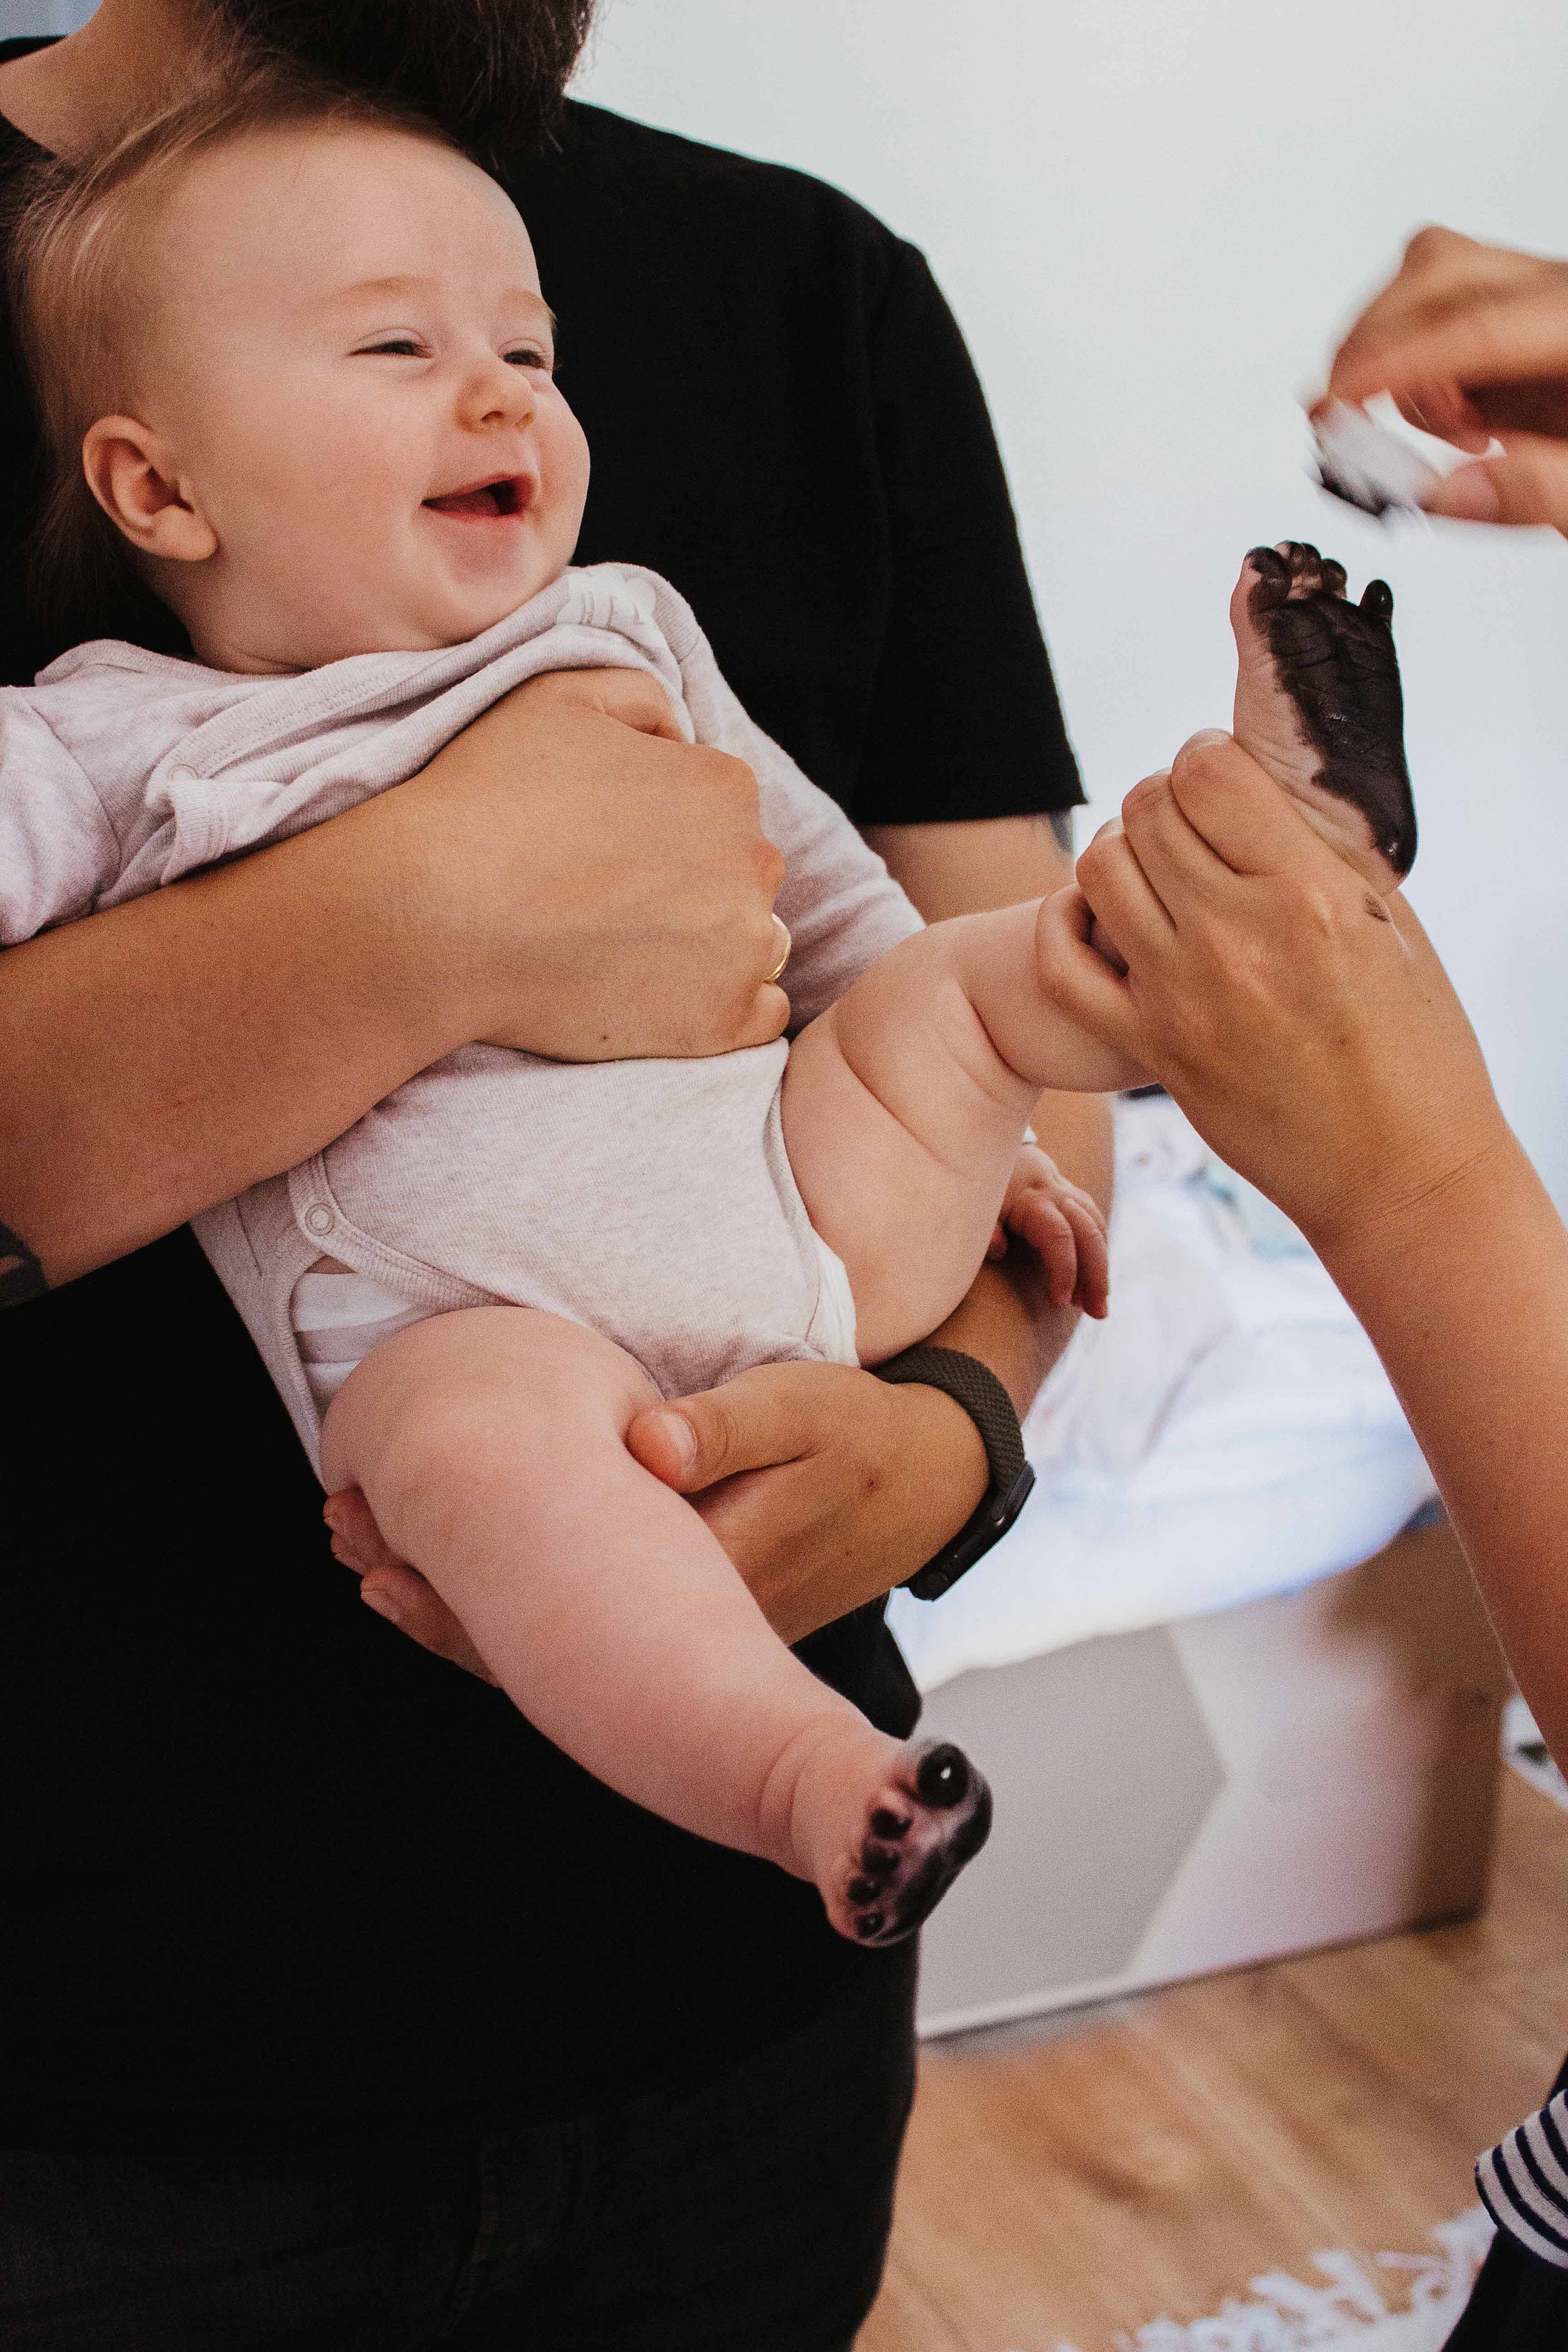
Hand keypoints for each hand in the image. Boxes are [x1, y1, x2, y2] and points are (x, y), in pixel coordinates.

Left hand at [328, 1355, 992, 1666]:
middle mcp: (693, 1627)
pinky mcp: (692, 1620)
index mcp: (712, 1573)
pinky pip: (586, 1627)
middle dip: (432, 1593)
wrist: (932, 1482)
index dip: (456, 1581)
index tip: (373, 1531)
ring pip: (554, 1641)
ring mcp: (692, 1635)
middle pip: (539, 1637)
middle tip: (341, 1532)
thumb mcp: (805, 1407)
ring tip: (363, 1551)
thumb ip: (726, 1427)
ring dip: (460, 1599)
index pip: (562, 1599)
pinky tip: (448, 1565)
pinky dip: (509, 1602)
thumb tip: (641, 1447)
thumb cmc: (860, 1432)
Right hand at [409, 665, 789, 1059]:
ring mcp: (743, 946)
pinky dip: (724, 1008)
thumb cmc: (484, 799)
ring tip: (626, 951)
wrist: (434, 916)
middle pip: (742, 874)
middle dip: (693, 884)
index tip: (607, 849)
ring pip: (754, 942)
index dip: (662, 825)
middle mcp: (753, 862)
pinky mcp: (722, 1020)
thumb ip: (640, 698)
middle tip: (608, 903)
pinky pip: (761, 1015)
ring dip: (711, 945)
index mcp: (724, 785)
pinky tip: (660, 997)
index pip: (720, 807)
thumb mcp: (557, 697)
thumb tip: (681, 736)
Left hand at [986, 1144, 1108, 1317]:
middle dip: (1096, 1275)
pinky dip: (1099, 1251)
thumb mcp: (973, 1205)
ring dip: (1102, 1267)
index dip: (1064, 1270)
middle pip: (1089, 1233)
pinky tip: (1095, 1279)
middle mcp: (1056, 1194)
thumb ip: (983, 1228)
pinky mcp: (1073, 1195)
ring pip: (1097, 1228)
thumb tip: (999, 1251)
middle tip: (1097, 1312)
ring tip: (1097, 1305)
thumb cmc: (980, 1184)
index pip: (1058, 1237)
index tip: (1061, 1301)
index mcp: (1030, 1200)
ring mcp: (1068, 1192)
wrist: (992, 1143)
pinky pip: (1095, 1223)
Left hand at [1038, 731, 1508, 1262]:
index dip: (1205, 757)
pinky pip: (1060, 966)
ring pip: (1097, 869)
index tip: (1221, 778)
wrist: (1401, 1173)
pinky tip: (1095, 916)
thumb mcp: (1394, 925)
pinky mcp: (1151, 1050)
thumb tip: (1257, 785)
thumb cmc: (1419, 1048)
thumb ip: (1321, 851)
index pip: (1207, 771)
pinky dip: (1063, 924)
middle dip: (1164, 801)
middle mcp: (1236, 938)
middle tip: (1193, 829)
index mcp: (1310, 895)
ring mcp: (1182, 997)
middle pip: (1144, 810)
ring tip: (1156, 871)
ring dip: (1119, 852)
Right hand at [1320, 225, 1567, 531]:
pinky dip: (1423, 364)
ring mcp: (1550, 303)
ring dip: (1397, 348)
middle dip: (1376, 343)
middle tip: (1340, 420)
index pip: (1476, 328)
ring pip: (1442, 276)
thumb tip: (1448, 495)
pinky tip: (1457, 425)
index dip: (1393, 366)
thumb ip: (1538, 493)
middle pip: (1444, 272)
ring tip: (1431, 433)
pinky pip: (1454, 314)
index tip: (1333, 405)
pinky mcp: (1533, 324)